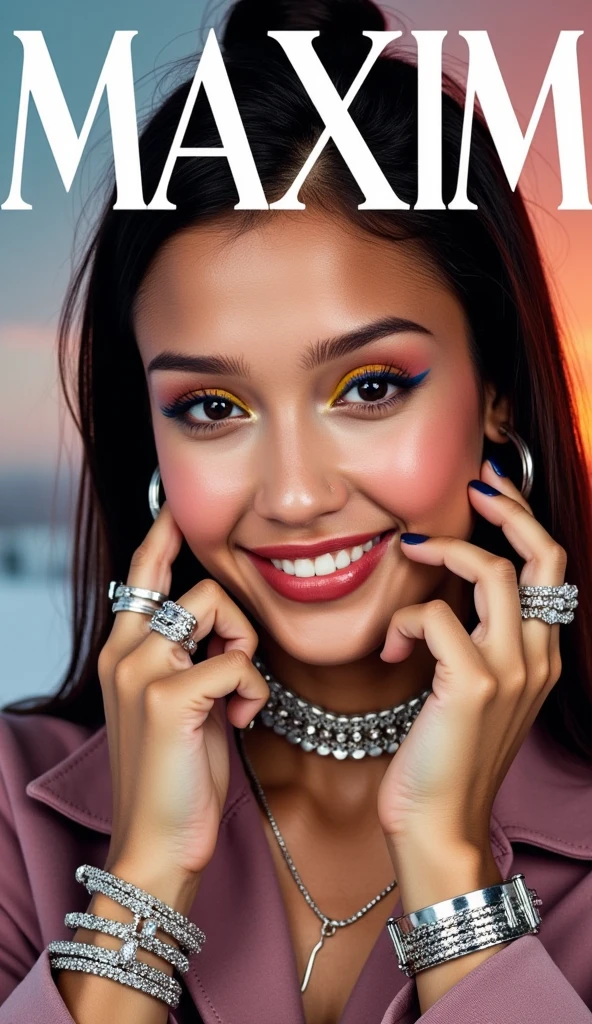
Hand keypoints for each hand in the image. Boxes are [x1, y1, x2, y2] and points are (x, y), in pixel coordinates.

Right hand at [97, 502, 269, 887]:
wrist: (159, 843)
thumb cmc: (179, 774)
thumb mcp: (182, 704)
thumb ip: (192, 659)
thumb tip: (226, 631)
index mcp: (125, 651)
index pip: (143, 574)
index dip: (162, 536)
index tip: (175, 508)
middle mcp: (125, 651)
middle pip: (195, 587)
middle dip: (236, 620)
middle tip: (239, 668)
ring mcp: (141, 670)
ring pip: (215, 607)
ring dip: (245, 650)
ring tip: (239, 698)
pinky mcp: (167, 695)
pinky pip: (237, 662)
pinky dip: (253, 691)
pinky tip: (240, 722)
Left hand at [376, 458, 565, 859]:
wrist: (438, 826)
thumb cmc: (443, 758)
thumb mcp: (470, 692)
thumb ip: (471, 644)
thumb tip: (443, 596)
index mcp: (539, 658)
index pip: (551, 569)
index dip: (524, 520)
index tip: (491, 491)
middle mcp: (536, 658)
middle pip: (543, 555)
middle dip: (509, 508)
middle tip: (474, 484)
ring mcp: (510, 671)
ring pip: (493, 572)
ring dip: (444, 552)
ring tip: (409, 555)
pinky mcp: (473, 685)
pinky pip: (435, 617)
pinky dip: (404, 620)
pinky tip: (389, 646)